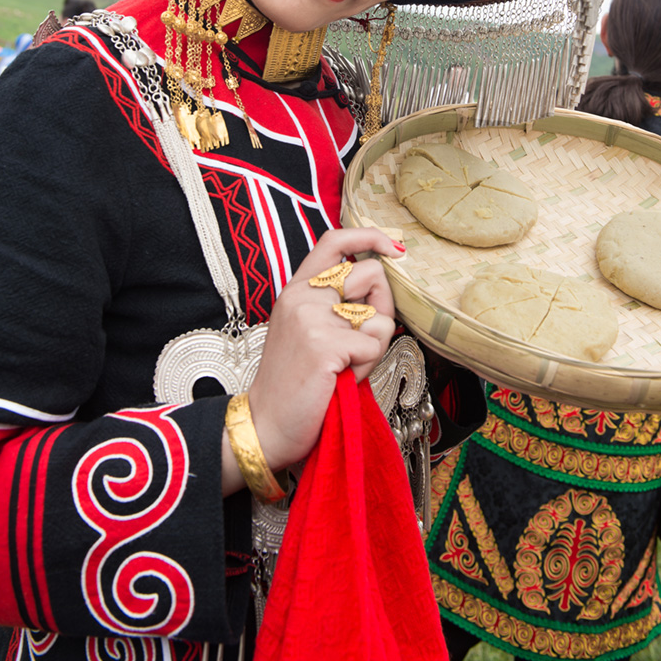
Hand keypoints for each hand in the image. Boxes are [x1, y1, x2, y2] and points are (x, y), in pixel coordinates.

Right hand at [238, 228, 401, 476]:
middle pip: (372, 274)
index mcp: (297, 288)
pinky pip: (375, 346)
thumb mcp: (308, 328)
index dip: (370, 236)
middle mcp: (303, 296)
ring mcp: (312, 318)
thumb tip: (382, 282)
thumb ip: (336, 302)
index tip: (394, 248)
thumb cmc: (296, 381)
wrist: (266, 424)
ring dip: (373, 346)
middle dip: (383, 306)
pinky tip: (339, 378)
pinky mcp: (325, 345)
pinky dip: (365, 368)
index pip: (335, 240)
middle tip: (363, 340)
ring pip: (380, 316)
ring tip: (344, 365)